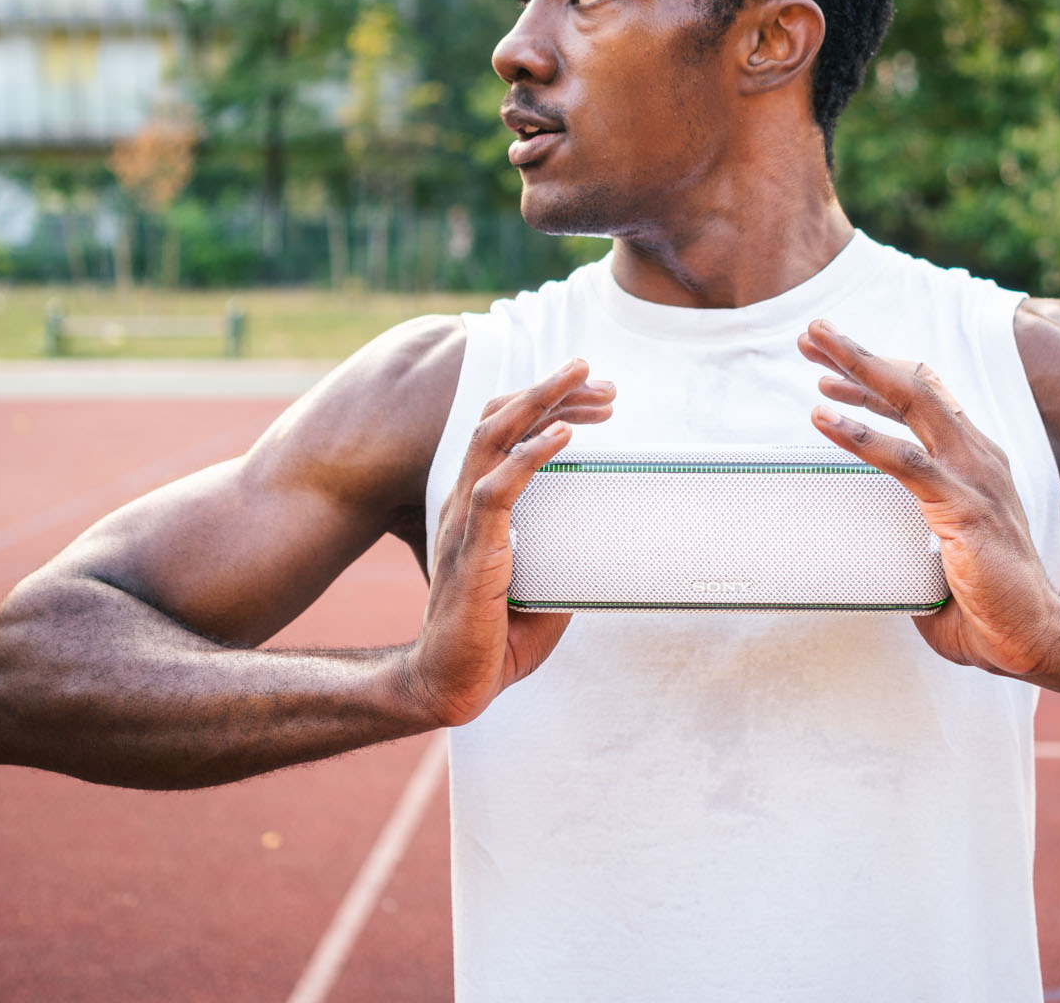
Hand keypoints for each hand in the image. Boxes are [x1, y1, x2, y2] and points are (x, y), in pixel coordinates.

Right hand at [409, 359, 613, 727]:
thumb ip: (567, 560)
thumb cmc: (491, 641)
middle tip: (592, 372)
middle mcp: (466, 504)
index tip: (591, 399)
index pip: (503, 438)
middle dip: (546, 391)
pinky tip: (562, 436)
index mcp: (479, 510)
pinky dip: (532, 456)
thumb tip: (609, 547)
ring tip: (578, 377)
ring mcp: (465, 524)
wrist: (450, 686)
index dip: (543, 409)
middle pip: (498, 423)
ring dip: (539, 402)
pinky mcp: (474, 550)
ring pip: (494, 440)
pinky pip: (499, 490)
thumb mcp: (544, 589)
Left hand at [800, 320, 1059, 677]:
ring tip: (814, 348)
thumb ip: (906, 532)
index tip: (827, 371)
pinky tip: (821, 418)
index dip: (876, 377)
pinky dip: (860, 435)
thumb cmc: (985, 601)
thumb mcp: (938, 548)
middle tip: (813, 335)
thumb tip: (862, 540)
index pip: (924, 399)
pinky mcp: (963, 507)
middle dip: (861, 355)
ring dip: (859, 369)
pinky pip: (905, 461)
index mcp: (974, 460)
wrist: (1032, 637)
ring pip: (912, 402)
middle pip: (914, 384)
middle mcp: (978, 456)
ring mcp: (974, 477)